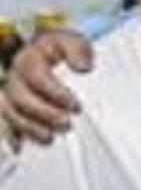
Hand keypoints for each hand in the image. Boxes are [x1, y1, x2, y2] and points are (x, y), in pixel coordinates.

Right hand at [2, 29, 92, 145]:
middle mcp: (14, 76)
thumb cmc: (59, 50)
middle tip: (67, 123)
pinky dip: (10, 136)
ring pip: (11, 112)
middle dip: (44, 114)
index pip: (36, 75)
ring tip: (50, 137)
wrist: (45, 54)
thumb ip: (78, 51)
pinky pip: (4, 122)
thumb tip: (83, 67)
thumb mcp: (73, 43)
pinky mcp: (10, 107)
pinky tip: (19, 147)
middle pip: (20, 97)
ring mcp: (9, 93)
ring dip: (30, 128)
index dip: (55, 92)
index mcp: (29, 59)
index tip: (75, 105)